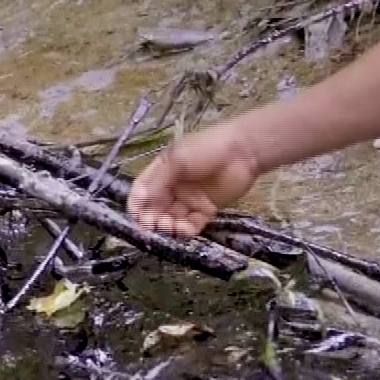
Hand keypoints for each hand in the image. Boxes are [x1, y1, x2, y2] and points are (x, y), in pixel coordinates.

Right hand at [127, 120, 262, 237]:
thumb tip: (139, 201)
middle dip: (152, 219)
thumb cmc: (206, 149)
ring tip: (171, 227)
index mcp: (162, 171)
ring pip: (172, 218)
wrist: (243, 152)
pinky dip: (187, 229)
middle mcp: (172, 187)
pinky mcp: (206, 210)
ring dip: (168, 226)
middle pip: (156, 208)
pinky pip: (192, 223)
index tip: (136, 217)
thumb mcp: (177, 160)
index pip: (142, 190)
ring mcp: (189, 200)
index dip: (137, 204)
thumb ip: (158, 182)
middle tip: (153, 227)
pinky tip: (186, 230)